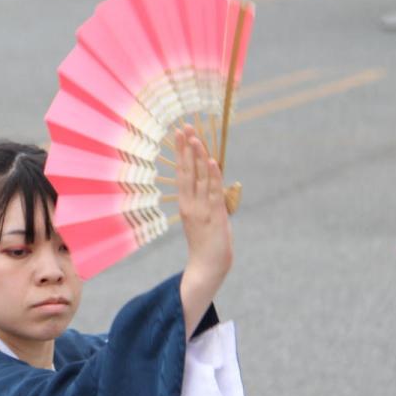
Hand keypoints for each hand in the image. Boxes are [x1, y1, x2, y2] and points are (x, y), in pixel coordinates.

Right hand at [175, 123, 232, 335]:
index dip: (181, 153)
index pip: (182, 172)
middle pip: (187, 170)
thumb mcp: (205, 220)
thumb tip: (216, 186)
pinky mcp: (215, 215)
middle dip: (186, 148)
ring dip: (197, 156)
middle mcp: (190, 203)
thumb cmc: (207, 245)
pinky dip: (212, 175)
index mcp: (186, 204)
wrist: (207, 268)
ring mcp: (202, 208)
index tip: (179, 134)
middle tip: (183, 126)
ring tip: (195, 137)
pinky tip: (210, 161)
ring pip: (198, 177)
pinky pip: (213, 191)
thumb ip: (208, 202)